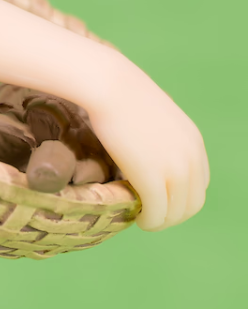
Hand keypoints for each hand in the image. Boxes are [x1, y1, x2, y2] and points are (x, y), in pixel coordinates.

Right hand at [83, 58, 208, 230]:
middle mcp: (191, 159)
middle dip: (173, 215)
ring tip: (143, 220)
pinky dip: (150, 222)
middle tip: (151, 215)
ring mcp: (174, 170)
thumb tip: (146, 141)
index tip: (160, 199)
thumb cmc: (120, 93)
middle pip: (193, 204)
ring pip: (176, 213)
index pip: (200, 184)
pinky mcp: (152, 179)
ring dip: (161, 221)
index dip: (181, 197)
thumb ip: (159, 132)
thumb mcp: (153, 113)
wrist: (108, 86)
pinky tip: (138, 219)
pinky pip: (157, 213)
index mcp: (194, 143)